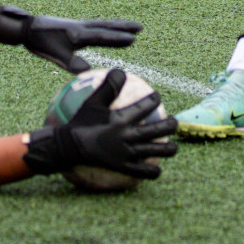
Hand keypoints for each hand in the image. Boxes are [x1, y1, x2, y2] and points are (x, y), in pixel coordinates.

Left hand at [0, 5, 141, 72]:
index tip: (134, 38)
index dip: (118, 38)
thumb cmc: (41, 42)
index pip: (102, 36)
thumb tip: (88, 73)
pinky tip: (107, 32)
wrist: (27, 27)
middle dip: (124, 27)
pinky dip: (105, 28)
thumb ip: (72, 63)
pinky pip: (95, 27)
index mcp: (79, 33)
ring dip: (117, 26)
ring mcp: (78, 25)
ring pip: (102, 24)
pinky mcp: (74, 27)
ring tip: (130, 27)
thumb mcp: (56, 55)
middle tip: (140, 27)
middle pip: (107, 26)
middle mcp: (81, 27)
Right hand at [21, 69, 178, 178]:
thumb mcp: (93, 101)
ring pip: (156, 152)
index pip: (145, 106)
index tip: (156, 97)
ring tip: (173, 148)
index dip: (154, 99)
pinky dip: (152, 172)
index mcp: (122, 118)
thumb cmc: (82, 122)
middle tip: (173, 122)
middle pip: (158, 130)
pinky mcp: (124, 167)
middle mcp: (128, 136)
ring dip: (168, 150)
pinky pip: (143, 173)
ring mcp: (127, 154)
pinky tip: (157, 170)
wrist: (70, 146)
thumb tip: (120, 70)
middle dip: (170, 125)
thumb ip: (108, 87)